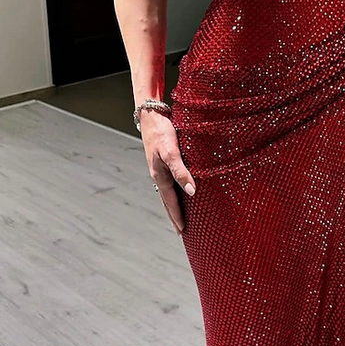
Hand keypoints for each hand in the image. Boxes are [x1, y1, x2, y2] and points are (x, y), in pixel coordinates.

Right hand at [140, 110, 196, 234]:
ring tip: (182, 215)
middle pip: (167, 200)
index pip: (170, 202)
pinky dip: (176, 190)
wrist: (152, 114)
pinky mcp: (164, 159)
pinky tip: (182, 189)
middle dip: (174, 215)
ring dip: (175, 204)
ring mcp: (161, 167)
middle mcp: (159, 174)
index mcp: (160, 176)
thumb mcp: (172, 152)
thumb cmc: (162, 132)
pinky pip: (171, 180)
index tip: (182, 231)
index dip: (177, 216)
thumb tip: (192, 192)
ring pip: (169, 191)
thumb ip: (181, 172)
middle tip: (181, 231)